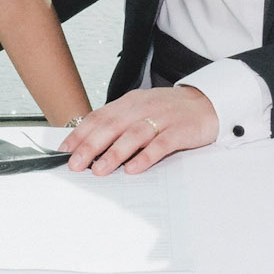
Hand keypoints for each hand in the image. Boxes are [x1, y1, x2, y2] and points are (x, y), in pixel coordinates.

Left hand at [61, 86, 215, 175]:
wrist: (207, 103)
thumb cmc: (169, 112)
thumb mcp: (141, 111)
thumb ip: (119, 124)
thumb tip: (90, 146)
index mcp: (130, 102)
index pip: (99, 116)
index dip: (81, 133)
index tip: (65, 150)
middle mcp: (143, 108)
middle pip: (112, 125)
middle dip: (91, 145)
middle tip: (75, 164)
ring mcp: (162, 118)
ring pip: (133, 134)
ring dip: (114, 153)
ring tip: (99, 170)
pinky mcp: (180, 131)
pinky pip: (161, 144)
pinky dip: (146, 156)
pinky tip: (133, 168)